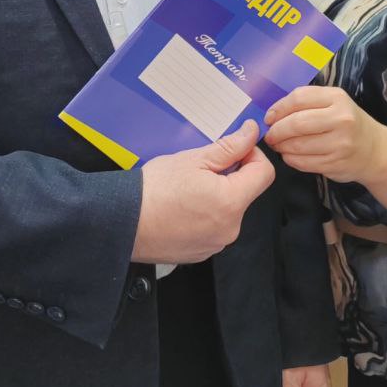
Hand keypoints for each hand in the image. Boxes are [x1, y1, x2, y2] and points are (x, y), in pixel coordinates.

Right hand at [131, 120, 274, 263]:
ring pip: (228, 211)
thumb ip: (229, 147)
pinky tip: (181, 208)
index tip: (235, 150)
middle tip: (200, 168)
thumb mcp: (193, 159)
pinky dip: (203, 216)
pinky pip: (212, 229)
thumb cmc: (153, 190)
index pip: (265, 173)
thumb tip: (251, 133)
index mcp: (231, 202)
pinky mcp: (201, 253)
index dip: (252, 155)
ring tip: (186, 190)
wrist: (122, 221)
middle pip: (245, 193)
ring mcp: (215, 244)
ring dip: (216, 196)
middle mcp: (230, 228)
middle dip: (229, 176)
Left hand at [264, 86, 383, 184]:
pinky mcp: (336, 164)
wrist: (374, 150)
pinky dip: (290, 159)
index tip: (269, 118)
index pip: (298, 98)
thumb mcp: (333, 103)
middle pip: (296, 123)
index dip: (278, 109)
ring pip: (297, 145)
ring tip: (278, 145)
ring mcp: (340, 144)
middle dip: (276, 131)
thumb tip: (272, 115)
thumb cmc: (347, 123)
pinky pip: (303, 163)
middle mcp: (341, 119)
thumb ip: (306, 103)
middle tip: (269, 136)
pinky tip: (290, 155)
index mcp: (337, 98)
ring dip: (281, 146)